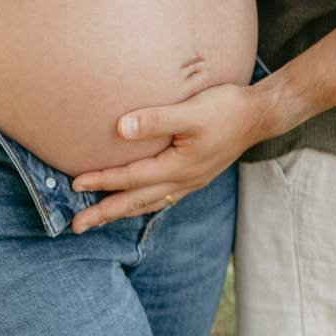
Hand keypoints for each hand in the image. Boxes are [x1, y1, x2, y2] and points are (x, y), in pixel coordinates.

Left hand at [70, 81, 257, 229]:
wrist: (260, 115)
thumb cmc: (226, 108)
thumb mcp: (191, 111)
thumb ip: (156, 119)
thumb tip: (120, 128)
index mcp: (177, 167)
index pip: (130, 178)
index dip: (101, 181)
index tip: (75, 184)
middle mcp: (183, 180)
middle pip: (135, 202)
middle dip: (104, 214)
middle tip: (76, 227)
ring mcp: (191, 181)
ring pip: (149, 203)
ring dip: (122, 212)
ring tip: (100, 220)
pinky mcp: (197, 175)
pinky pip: (163, 197)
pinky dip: (144, 203)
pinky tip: (139, 202)